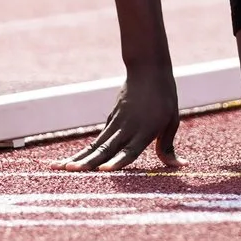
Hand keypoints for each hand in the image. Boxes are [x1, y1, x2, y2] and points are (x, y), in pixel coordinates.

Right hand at [61, 63, 179, 170]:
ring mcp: (116, 123)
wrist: (147, 70)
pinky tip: (70, 161)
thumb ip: (168, 146)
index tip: (103, 170)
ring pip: (96, 145)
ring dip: (79, 157)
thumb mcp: (172, 121)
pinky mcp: (110, 120)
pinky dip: (84, 151)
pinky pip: (97, 140)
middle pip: (106, 149)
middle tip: (71, 170)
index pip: (130, 150)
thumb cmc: (165, 97)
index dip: (117, 162)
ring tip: (62, 167)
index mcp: (145, 129)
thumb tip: (179, 165)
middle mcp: (127, 128)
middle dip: (88, 162)